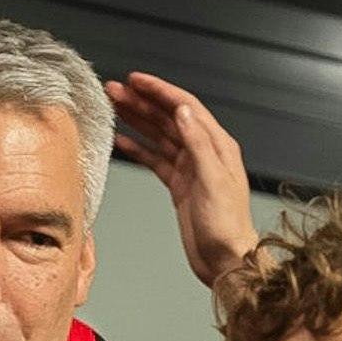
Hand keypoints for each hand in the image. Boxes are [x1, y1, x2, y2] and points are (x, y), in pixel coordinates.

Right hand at [106, 71, 258, 287]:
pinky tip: (121, 140)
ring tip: (113, 107)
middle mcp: (203, 152)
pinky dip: (138, 148)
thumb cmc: (227, 226)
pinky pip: (154, 159)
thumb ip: (199, 144)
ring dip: (137, 120)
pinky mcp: (179, 184)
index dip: (160, 91)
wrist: (226, 260)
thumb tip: (183, 113)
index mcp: (217, 145)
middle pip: (168, 118)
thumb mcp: (214, 181)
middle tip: (115, 91)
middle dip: (141, 102)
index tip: (137, 81)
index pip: (185, 107)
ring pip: (159, 135)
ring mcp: (190, 167)